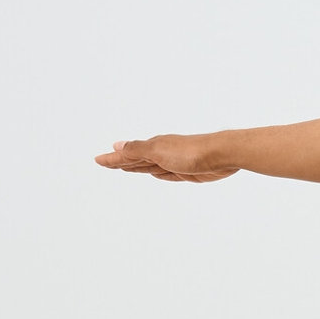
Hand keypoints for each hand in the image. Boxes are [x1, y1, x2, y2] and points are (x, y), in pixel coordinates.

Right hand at [93, 135, 236, 181]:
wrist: (221, 154)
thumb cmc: (190, 151)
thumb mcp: (158, 151)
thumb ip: (137, 150)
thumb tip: (117, 145)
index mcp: (152, 147)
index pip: (126, 154)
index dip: (113, 158)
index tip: (97, 160)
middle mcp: (162, 153)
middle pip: (136, 160)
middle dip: (121, 161)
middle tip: (106, 162)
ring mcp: (175, 162)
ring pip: (150, 166)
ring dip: (137, 167)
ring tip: (125, 167)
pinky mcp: (188, 172)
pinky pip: (167, 173)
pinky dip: (158, 173)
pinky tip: (156, 173)